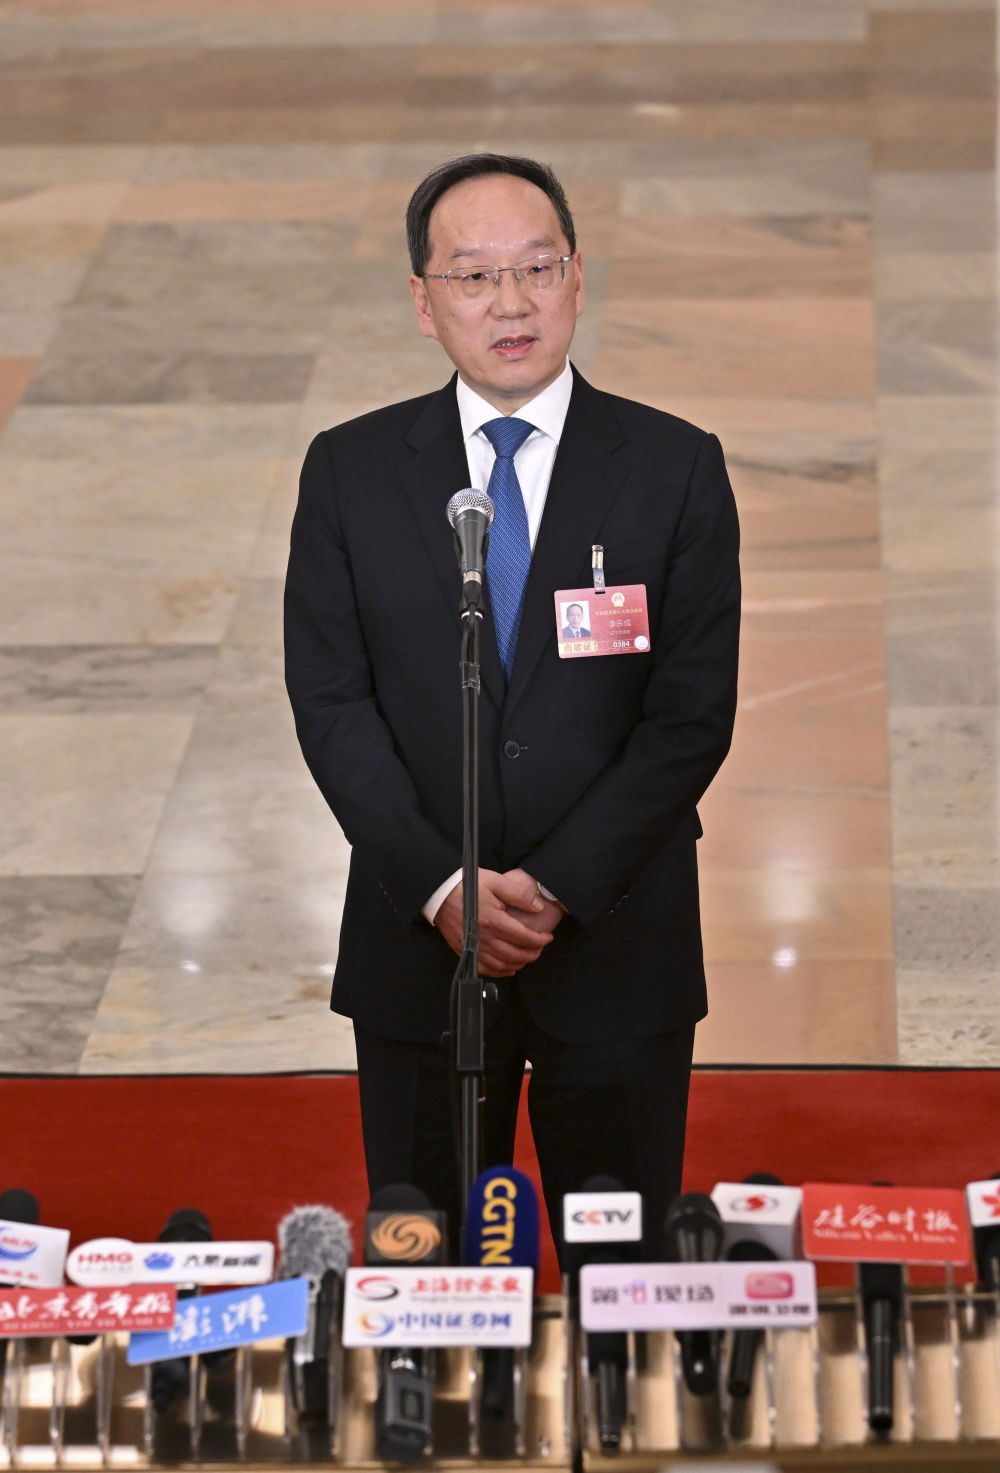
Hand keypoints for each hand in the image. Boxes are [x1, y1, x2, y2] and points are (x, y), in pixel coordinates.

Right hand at [433, 868, 555, 976]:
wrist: (440, 892)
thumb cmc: (467, 885)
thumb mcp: (496, 882)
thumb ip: (519, 895)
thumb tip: (537, 907)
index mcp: (494, 921)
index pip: (525, 938)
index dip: (540, 940)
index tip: (547, 938)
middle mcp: (484, 938)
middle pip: (515, 955)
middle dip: (533, 954)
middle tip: (540, 948)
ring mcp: (473, 947)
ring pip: (501, 966)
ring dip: (518, 964)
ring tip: (527, 956)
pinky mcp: (464, 951)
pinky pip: (484, 969)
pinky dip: (499, 972)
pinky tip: (507, 967)